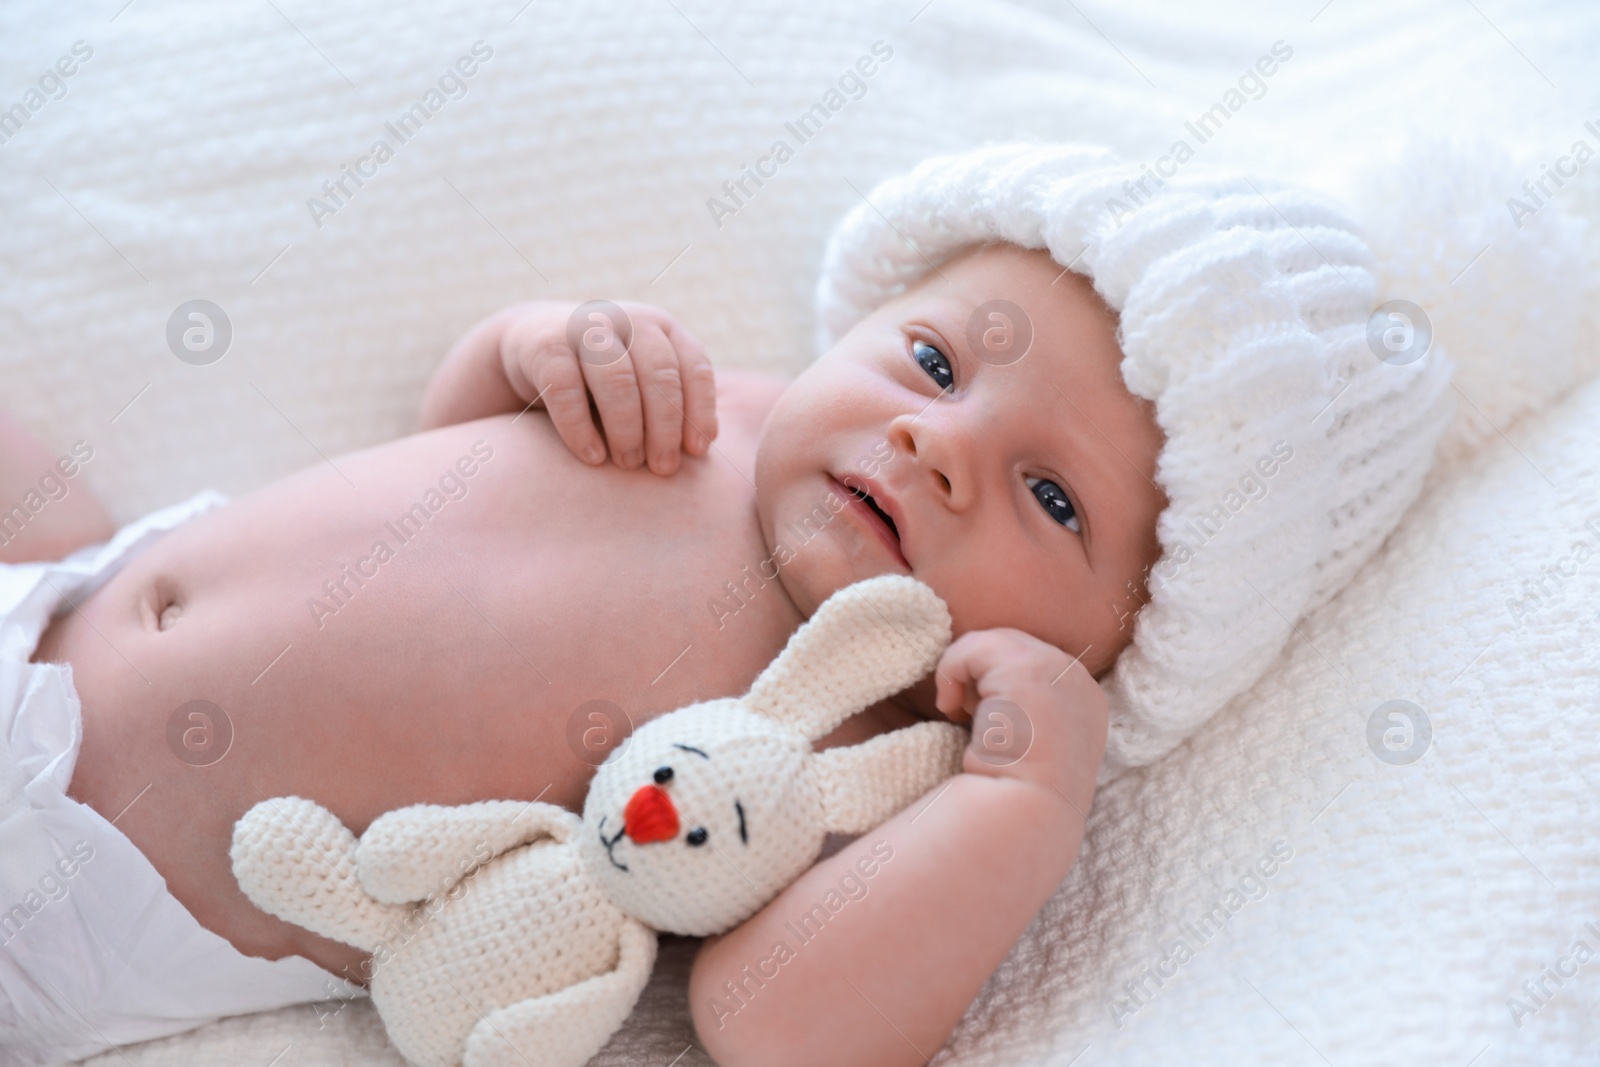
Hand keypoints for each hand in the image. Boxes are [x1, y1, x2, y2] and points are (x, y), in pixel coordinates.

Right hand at [500, 300, 716, 474]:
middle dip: (665, 426)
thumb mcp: (640, 379)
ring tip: (629, 464)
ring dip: (627, 429)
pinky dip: (581, 428)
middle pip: (659, 374)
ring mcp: (584, 329)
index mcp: (660, 328)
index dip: (700, 411)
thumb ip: (671, 402)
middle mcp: (626, 319)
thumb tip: (703, 444)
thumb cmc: (601, 377)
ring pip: (617, 379)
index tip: (697, 453)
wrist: (532, 344)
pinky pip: (566, 391)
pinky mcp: (545, 346)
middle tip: (663, 468)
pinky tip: (593, 457)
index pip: (694, 367)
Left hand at [932, 628, 1106, 808]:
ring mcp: (1057, 670)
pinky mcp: (1026, 666)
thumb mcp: (1034, 748)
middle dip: (983, 676)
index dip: (999, 685)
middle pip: (1014, 648)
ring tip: (960, 715)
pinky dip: (949, 671)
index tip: (984, 724)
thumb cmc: (1017, 800)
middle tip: (966, 718)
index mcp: (1084, 703)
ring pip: (991, 644)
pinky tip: (949, 710)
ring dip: (965, 675)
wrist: (1024, 819)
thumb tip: (983, 688)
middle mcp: (1078, 681)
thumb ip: (1025, 713)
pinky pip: (972, 647)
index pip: (1034, 667)